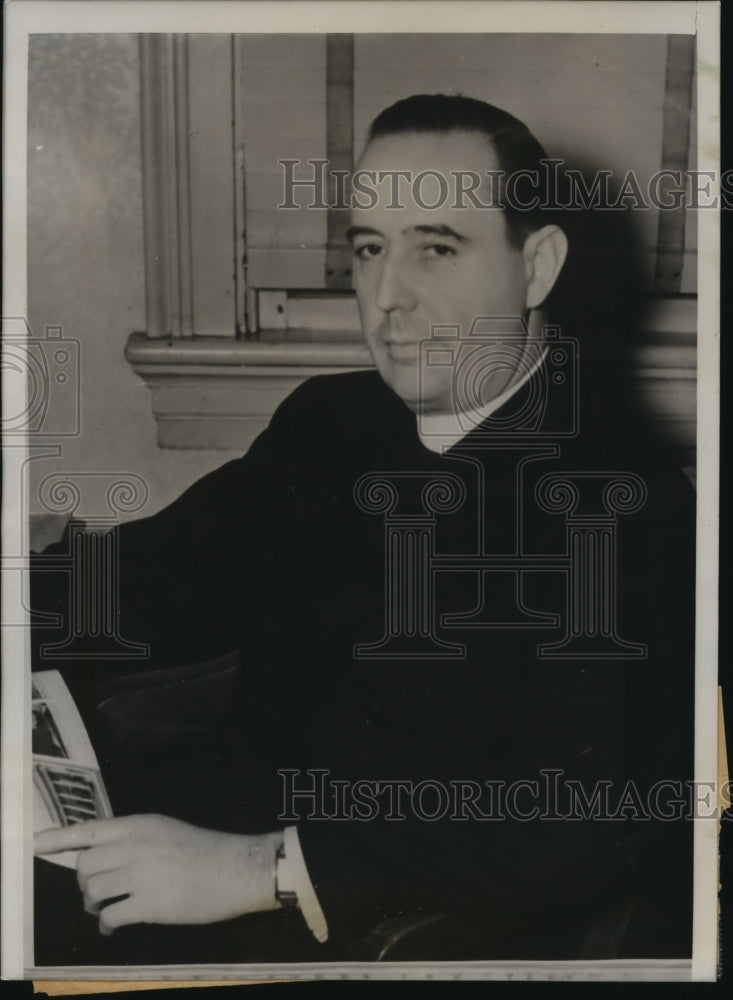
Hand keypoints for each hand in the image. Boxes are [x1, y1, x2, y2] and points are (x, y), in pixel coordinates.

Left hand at [35, 814, 282, 934]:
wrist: (235, 869)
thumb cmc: (204, 850)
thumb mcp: (166, 831)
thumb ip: (135, 839)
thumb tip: (104, 858)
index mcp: (140, 825)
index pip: (89, 830)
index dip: (58, 838)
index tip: (33, 844)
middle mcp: (135, 846)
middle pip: (85, 866)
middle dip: (86, 882)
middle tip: (99, 892)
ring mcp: (141, 875)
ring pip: (92, 892)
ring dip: (94, 905)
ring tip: (106, 909)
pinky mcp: (149, 905)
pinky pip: (110, 917)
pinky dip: (107, 925)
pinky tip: (114, 927)